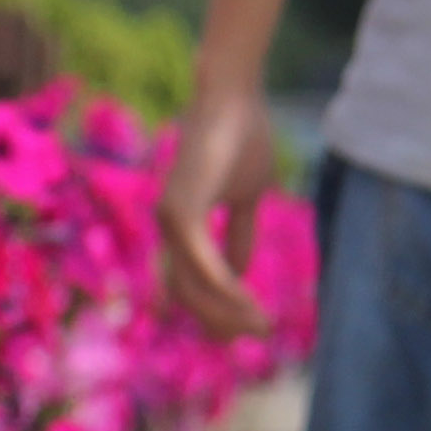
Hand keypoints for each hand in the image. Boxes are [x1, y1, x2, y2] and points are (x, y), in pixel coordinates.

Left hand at [156, 87, 278, 342]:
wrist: (232, 95)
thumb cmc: (242, 137)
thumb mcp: (249, 196)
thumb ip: (241, 234)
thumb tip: (240, 272)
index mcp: (181, 226)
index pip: (190, 284)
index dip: (218, 310)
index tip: (251, 326)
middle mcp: (169, 227)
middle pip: (188, 295)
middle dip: (223, 321)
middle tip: (259, 334)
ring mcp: (171, 219)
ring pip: (194, 286)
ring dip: (228, 310)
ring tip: (261, 324)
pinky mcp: (182, 209)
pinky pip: (202, 264)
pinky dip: (224, 287)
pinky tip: (248, 302)